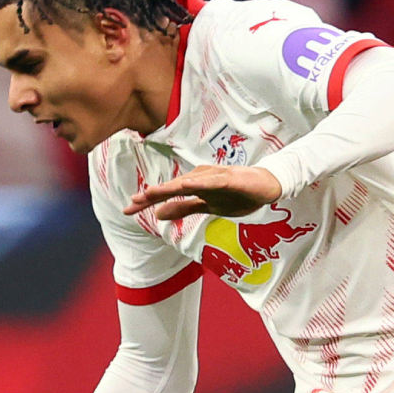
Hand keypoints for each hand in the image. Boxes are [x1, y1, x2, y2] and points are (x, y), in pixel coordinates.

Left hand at [124, 165, 283, 220]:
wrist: (266, 186)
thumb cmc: (237, 194)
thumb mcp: (207, 206)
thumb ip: (184, 208)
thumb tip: (158, 214)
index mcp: (194, 187)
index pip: (167, 195)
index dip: (147, 202)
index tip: (127, 210)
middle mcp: (200, 179)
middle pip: (172, 187)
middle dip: (152, 195)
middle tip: (133, 202)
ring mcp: (214, 178)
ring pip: (188, 183)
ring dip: (169, 187)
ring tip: (151, 192)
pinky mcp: (229, 179)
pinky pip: (212, 182)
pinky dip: (199, 183)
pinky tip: (186, 185)